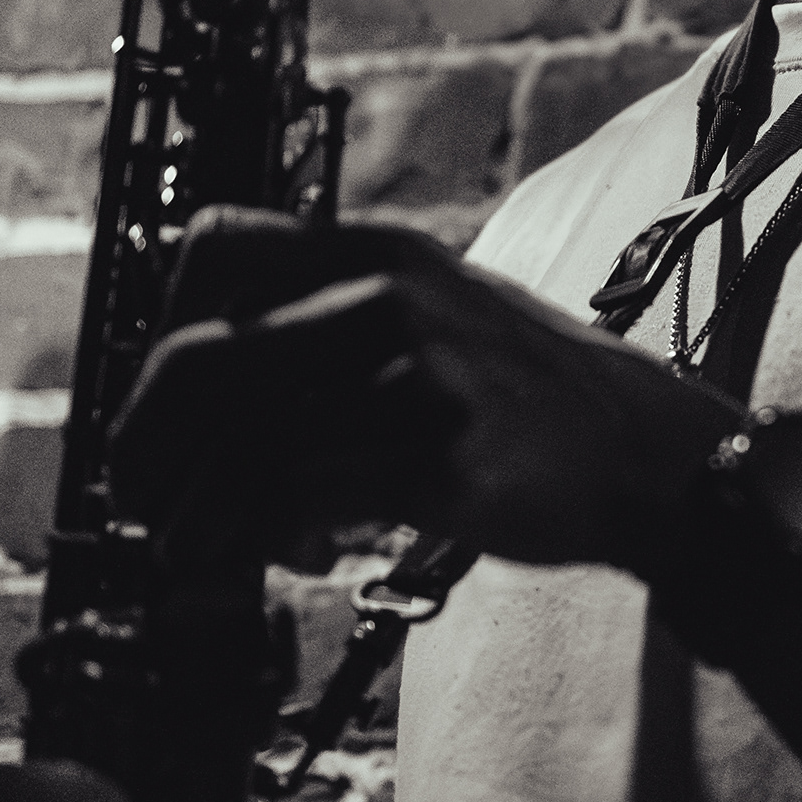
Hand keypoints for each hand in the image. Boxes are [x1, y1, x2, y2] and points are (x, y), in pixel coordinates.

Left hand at [106, 208, 737, 574]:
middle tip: (149, 506)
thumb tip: (204, 385)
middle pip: (201, 358)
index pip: (213, 246)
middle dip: (149, 449)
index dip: (162, 325)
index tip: (163, 403)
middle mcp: (387, 293)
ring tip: (214, 554)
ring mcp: (414, 370)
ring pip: (241, 442)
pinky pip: (300, 498)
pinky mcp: (435, 454)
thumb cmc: (532, 400)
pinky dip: (273, 541)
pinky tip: (307, 555)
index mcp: (378, 249)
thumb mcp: (439, 315)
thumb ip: (338, 320)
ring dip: (204, 518)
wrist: (652, 454)